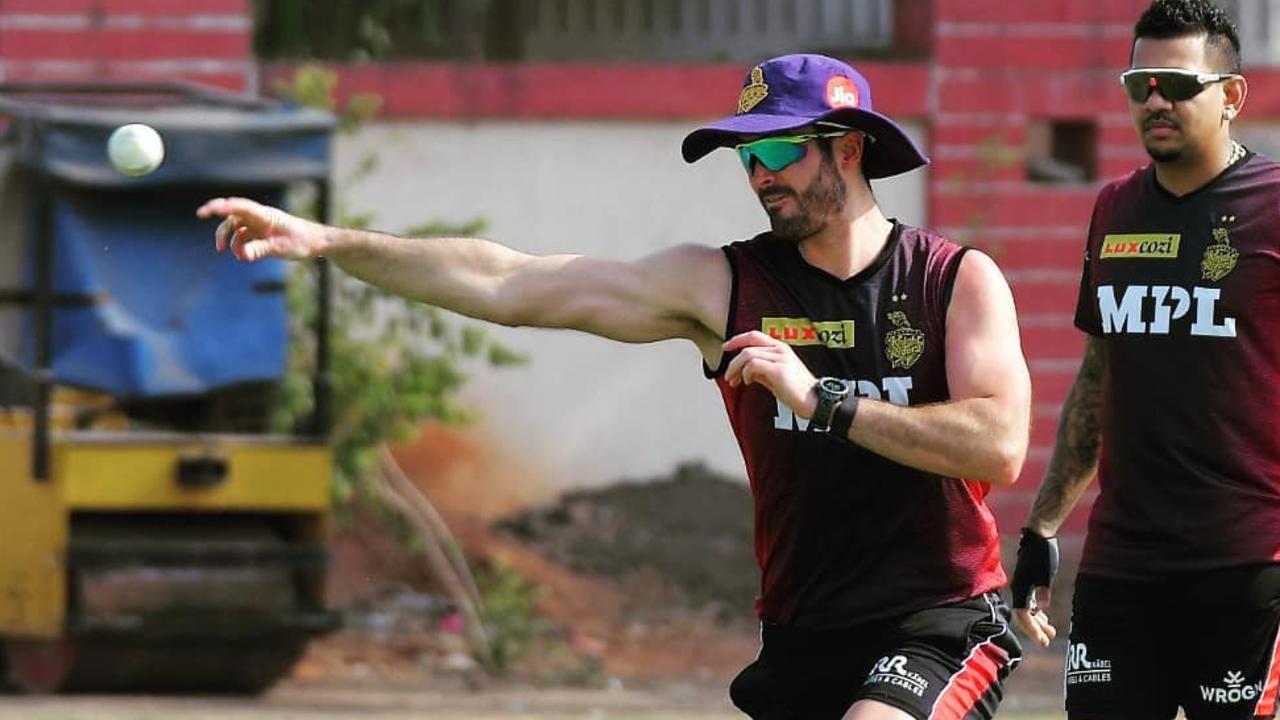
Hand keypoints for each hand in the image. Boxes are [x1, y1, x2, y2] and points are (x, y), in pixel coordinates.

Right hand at [196, 197, 327, 261]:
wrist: (316, 242)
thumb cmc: (301, 242)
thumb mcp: (281, 248)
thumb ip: (260, 250)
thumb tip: (241, 255)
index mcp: (265, 216)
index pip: (240, 207)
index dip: (222, 206)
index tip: (207, 210)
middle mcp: (260, 217)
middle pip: (233, 213)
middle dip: (216, 213)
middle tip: (200, 214)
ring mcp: (259, 225)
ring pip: (236, 226)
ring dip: (227, 237)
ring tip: (222, 251)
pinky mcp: (261, 234)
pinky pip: (243, 236)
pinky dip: (238, 245)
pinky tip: (241, 255)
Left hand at [723, 331, 817, 418]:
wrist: (814, 401)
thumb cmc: (797, 392)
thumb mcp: (775, 377)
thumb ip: (761, 370)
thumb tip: (746, 371)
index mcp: (781, 348)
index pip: (755, 336)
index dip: (738, 339)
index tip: (726, 347)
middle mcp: (780, 349)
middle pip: (749, 343)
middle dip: (733, 355)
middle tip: (727, 372)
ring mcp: (780, 358)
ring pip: (748, 355)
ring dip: (736, 369)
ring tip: (735, 382)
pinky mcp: (778, 369)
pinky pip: (753, 365)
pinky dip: (746, 374)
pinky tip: (748, 382)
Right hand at [1010, 527, 1059, 646]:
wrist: (1038, 535)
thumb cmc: (1043, 553)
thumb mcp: (1045, 573)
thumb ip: (1042, 590)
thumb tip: (1040, 608)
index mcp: (1021, 588)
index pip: (1023, 615)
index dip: (1032, 630)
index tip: (1043, 641)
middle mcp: (1019, 588)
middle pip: (1023, 615)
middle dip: (1035, 629)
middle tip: (1047, 641)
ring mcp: (1023, 585)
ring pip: (1027, 609)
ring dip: (1037, 621)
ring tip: (1050, 631)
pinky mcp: (1028, 580)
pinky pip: (1029, 602)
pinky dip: (1036, 611)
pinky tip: (1044, 616)